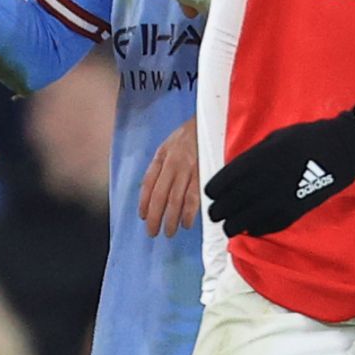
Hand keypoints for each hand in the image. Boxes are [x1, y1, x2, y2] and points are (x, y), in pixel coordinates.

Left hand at [139, 117, 199, 237]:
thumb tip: (148, 189)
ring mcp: (189, 169)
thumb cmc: (188, 136)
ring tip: (169, 232)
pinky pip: (195, 197)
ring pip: (176, 199)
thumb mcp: (168, 145)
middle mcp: (173, 163)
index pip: (149, 183)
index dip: (144, 202)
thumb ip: (159, 165)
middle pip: (160, 194)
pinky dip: (189, 212)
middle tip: (153, 232)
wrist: (211, 121)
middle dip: (155, 216)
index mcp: (162, 156)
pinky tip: (186, 223)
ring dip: (171, 218)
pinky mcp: (205, 173)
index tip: (143, 217)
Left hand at [204, 110, 354, 237]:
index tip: (211, 194)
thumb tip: (236, 174)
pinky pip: (267, 226)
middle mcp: (262, 182)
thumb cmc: (303, 138)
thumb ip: (252, 158)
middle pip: (228, 205)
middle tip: (216, 214)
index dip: (213, 192)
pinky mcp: (294, 212)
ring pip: (244, 221)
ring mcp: (278, 199)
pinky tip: (251, 228)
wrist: (339, 149)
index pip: (222, 183)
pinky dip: (255, 229)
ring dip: (233, 225)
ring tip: (229, 226)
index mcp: (254, 161)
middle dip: (218, 212)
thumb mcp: (272, 140)